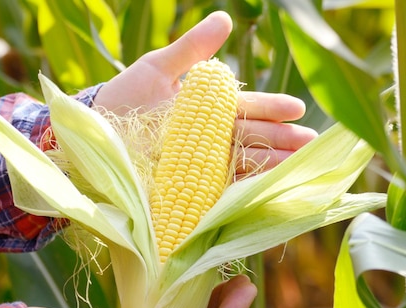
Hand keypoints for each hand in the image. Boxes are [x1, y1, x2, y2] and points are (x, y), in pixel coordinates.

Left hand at [93, 11, 316, 174]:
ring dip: (269, 165)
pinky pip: (218, 188)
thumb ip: (191, 50)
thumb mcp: (157, 68)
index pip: (246, 107)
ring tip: (296, 167)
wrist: (95, 133)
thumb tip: (225, 18)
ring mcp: (199, 163)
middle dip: (281, 140)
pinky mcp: (186, 186)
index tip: (297, 108)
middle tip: (310, 144)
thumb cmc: (125, 97)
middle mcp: (208, 137)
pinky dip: (241, 189)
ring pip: (241, 162)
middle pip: (251, 137)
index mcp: (206, 108)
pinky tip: (262, 191)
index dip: (271, 107)